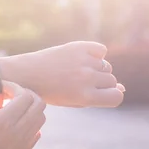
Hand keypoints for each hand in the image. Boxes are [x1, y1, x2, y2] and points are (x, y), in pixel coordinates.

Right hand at [0, 81, 45, 148]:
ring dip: (29, 108)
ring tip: (11, 109)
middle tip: (9, 96)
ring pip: (41, 117)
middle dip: (25, 94)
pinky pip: (37, 131)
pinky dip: (30, 122)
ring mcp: (24, 142)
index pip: (24, 95)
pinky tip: (13, 124)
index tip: (0, 88)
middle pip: (39, 103)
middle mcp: (19, 131)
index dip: (13, 87)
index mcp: (4, 122)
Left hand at [4, 41, 124, 107]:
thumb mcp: (74, 100)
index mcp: (85, 97)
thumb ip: (98, 97)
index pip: (117, 97)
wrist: (26, 74)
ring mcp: (83, 61)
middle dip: (101, 83)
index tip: (101, 95)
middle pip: (112, 80)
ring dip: (97, 69)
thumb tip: (123, 87)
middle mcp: (87, 78)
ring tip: (76, 71)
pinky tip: (81, 58)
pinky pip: (100, 50)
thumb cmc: (50, 92)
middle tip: (80, 83)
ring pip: (106, 66)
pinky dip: (95, 53)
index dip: (111, 96)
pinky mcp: (78, 47)